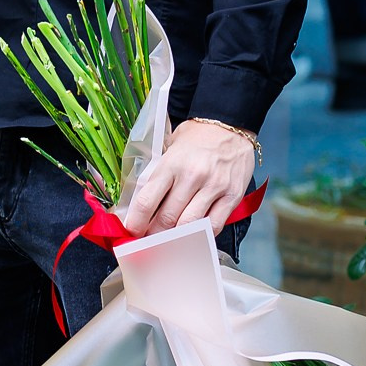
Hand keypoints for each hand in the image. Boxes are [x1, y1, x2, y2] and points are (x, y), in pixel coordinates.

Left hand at [122, 119, 254, 236]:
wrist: (231, 124)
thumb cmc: (197, 138)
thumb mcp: (170, 148)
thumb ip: (158, 174)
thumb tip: (142, 205)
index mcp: (171, 164)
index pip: (147, 201)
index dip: (136, 222)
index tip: (132, 231)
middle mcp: (192, 176)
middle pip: (167, 218)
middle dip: (155, 234)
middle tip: (150, 240)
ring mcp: (214, 187)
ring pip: (189, 225)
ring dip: (176, 237)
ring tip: (169, 241)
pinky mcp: (232, 195)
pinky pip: (215, 225)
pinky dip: (202, 234)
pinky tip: (194, 233)